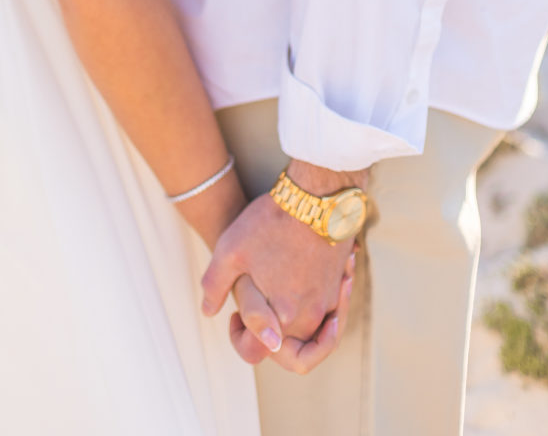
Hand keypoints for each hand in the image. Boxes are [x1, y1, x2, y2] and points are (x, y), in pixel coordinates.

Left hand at [202, 193, 355, 373]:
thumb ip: (215, 287)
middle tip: (255, 308)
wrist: (317, 195)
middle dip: (268, 334)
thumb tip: (207, 311)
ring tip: (272, 290)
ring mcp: (329, 301)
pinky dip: (311, 303)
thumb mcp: (230, 250)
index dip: (239, 340)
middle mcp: (310, 317)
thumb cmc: (272, 221)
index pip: (258, 352)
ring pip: (308, 330)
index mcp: (282, 317)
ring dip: (291, 320)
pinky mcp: (340, 285)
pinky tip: (296, 279)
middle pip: (287, 347)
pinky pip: (326, 310)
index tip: (234, 317)